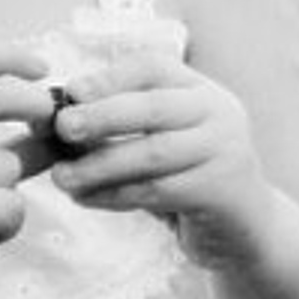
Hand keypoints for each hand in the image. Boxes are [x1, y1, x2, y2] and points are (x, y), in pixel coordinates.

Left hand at [51, 48, 276, 272]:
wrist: (244, 230)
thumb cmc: (189, 179)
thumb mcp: (163, 140)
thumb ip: (122, 125)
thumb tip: (54, 115)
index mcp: (201, 91)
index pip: (154, 68)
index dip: (110, 77)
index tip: (72, 91)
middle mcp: (219, 113)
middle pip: (154, 107)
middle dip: (102, 115)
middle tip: (62, 128)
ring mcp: (225, 151)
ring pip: (153, 153)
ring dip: (100, 165)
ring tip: (62, 177)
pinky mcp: (221, 192)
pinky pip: (158, 191)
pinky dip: (115, 195)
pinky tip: (87, 199)